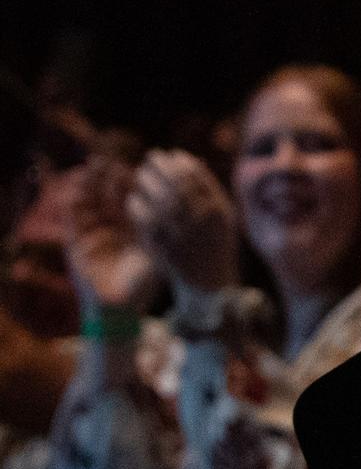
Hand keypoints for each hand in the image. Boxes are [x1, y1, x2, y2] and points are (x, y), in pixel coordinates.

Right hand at [62, 156, 157, 310]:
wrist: (116, 308)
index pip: (131, 200)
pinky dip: (72, 205)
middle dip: (106, 179)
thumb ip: (161, 238)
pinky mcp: (76, 242)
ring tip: (89, 169)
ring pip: (89, 204)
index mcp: (134, 227)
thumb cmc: (141, 286)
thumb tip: (180, 217)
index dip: (130, 184)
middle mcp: (113, 227)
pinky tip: (73, 192)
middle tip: (104, 160)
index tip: (132, 167)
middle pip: (108, 197)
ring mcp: (93, 232)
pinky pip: (73, 220)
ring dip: (87, 186)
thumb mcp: (154, 257)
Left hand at [128, 149, 237, 295]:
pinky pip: (143, 218)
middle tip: (152, 159)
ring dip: (146, 181)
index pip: (196, 177)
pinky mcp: (161, 246)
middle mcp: (200, 221)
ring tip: (140, 175)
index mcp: (218, 212)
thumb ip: (211, 190)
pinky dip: (136, 204)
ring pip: (157, 197)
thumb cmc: (216, 246)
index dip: (181, 162)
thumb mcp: (224, 218)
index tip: (171, 156)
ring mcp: (180, 234)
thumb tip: (191, 160)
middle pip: (175, 183)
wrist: (209, 287)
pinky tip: (134, 199)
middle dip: (161, 167)